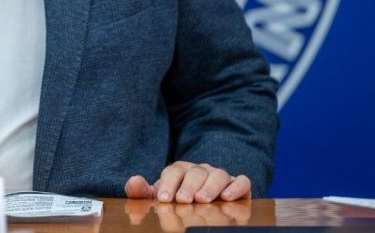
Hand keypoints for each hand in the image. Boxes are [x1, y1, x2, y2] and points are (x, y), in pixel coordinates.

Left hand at [124, 161, 250, 202]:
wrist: (202, 202)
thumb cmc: (177, 199)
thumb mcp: (160, 196)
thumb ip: (143, 191)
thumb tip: (133, 181)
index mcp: (180, 170)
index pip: (173, 171)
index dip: (167, 183)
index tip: (163, 198)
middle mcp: (200, 170)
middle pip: (195, 173)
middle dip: (188, 186)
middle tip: (183, 200)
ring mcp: (219, 176)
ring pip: (218, 175)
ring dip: (210, 187)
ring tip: (202, 200)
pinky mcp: (238, 185)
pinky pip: (241, 181)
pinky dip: (237, 187)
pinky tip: (228, 197)